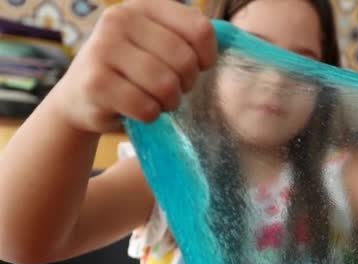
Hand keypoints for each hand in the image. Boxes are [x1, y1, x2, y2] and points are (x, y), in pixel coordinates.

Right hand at [52, 0, 216, 132]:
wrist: (81, 97)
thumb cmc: (133, 72)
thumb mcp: (156, 45)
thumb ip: (186, 40)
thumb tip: (233, 46)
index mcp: (143, 6)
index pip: (200, 29)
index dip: (208, 57)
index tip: (199, 69)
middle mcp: (119, 19)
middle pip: (184, 60)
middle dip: (187, 84)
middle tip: (174, 91)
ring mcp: (102, 48)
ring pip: (165, 85)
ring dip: (169, 102)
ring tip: (158, 101)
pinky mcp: (94, 82)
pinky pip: (146, 107)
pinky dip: (150, 116)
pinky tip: (139, 110)